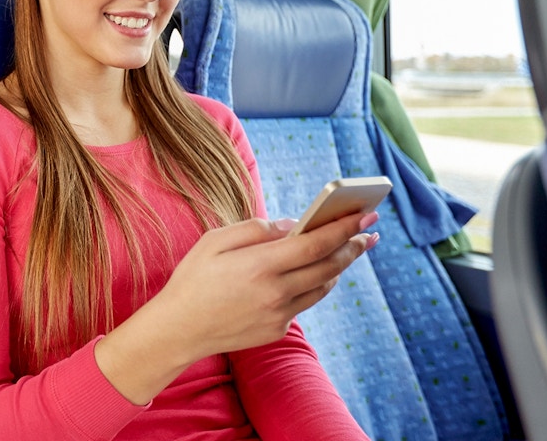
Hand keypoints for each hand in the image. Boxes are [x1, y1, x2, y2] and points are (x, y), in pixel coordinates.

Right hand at [95, 212, 375, 404]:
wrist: (178, 330)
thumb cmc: (192, 278)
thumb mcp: (214, 241)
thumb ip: (255, 229)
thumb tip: (291, 226)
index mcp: (261, 266)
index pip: (316, 243)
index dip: (344, 228)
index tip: (364, 216)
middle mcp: (276, 293)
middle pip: (329, 266)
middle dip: (353, 246)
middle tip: (369, 232)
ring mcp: (279, 315)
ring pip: (322, 287)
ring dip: (337, 267)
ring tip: (346, 250)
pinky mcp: (277, 330)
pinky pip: (303, 303)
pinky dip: (312, 285)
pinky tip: (312, 274)